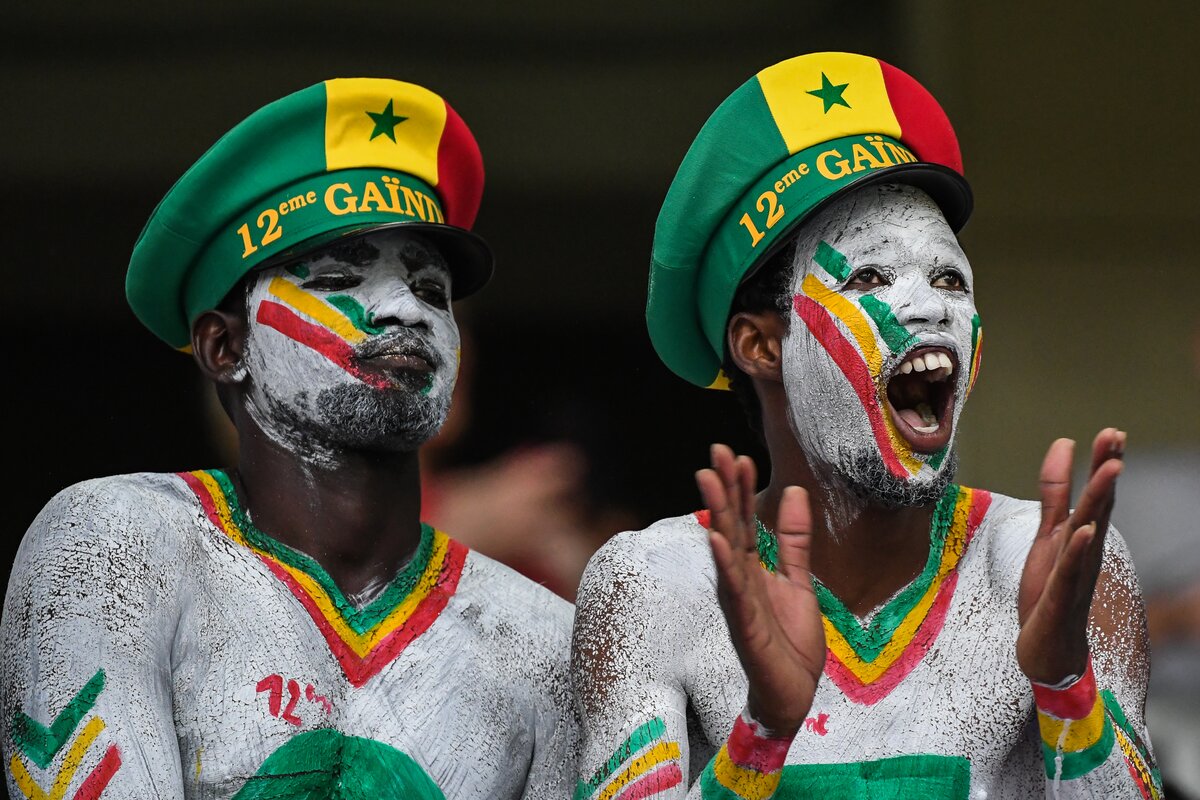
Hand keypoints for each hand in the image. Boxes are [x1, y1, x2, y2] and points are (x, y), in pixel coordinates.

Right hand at [696, 444, 825, 736]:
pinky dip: (723, 563)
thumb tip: (794, 491)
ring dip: (717, 514)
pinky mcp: (745, 625)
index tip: (740, 455)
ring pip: (725, 550)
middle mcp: (738, 580)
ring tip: (709, 480)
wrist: (794, 693)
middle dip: (724, 488)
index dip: (742, 488)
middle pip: (729, 525)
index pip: (743, 520)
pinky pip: (733, 590)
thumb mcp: (799, 581)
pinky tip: (715, 538)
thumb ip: (794, 540)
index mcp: (751, 568)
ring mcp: (739, 601)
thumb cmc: (790, 641)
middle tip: (717, 451)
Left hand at [1017, 429, 1124, 684]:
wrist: (1048, 650)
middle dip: (1107, 471)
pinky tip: (1084, 529)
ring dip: (1099, 501)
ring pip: (1089, 533)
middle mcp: (1085, 553)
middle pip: (1098, 506)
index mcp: (1082, 537)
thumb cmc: (1052, 590)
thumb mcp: (1049, 536)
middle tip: (1116, 437)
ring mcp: (1075, 574)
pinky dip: (1078, 549)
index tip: (1113, 432)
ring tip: (1110, 469)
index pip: (1097, 495)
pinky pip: (1070, 570)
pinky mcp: (1058, 597)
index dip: (1103, 463)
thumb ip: (1055, 495)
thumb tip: (1063, 447)